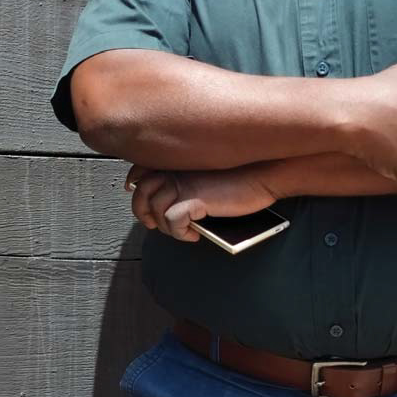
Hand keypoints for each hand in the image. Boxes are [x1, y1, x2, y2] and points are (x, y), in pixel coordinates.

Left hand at [125, 163, 277, 242]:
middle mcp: (174, 169)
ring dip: (166, 228)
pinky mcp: (194, 198)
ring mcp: (183, 183)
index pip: (140, 172)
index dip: (135, 188)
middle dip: (143, 213)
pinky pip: (173, 221)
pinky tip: (194, 235)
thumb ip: (184, 179)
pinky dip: (180, 233)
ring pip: (156, 211)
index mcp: (175, 161)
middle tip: (154, 225)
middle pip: (140, 193)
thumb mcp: (203, 173)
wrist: (262, 175)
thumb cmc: (239, 176)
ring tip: (183, 232)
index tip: (139, 200)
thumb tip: (169, 199)